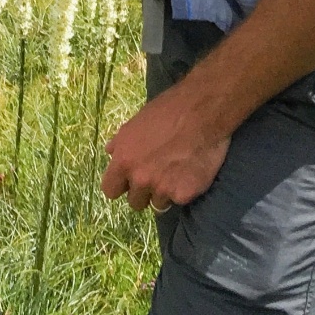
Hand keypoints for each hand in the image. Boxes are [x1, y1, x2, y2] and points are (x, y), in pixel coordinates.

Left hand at [99, 81, 236, 210]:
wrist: (204, 112)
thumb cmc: (168, 111)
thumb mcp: (136, 122)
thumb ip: (121, 143)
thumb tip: (110, 152)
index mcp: (124, 161)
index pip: (110, 190)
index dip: (120, 186)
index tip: (129, 181)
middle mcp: (140, 179)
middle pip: (135, 202)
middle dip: (144, 192)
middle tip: (158, 175)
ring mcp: (162, 188)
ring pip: (158, 204)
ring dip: (165, 192)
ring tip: (177, 173)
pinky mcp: (184, 194)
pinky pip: (179, 200)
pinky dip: (184, 190)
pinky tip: (190, 173)